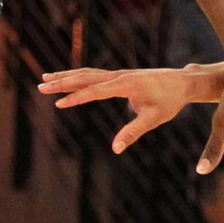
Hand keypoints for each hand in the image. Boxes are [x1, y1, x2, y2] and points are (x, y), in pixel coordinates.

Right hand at [39, 66, 199, 154]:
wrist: (182, 82)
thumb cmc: (169, 101)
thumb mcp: (154, 119)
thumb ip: (133, 132)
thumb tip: (115, 149)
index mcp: (125, 85)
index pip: (95, 90)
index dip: (76, 98)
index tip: (58, 103)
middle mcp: (118, 76)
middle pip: (85, 76)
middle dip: (62, 81)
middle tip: (41, 85)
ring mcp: (118, 74)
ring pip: (87, 73)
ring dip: (66, 76)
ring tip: (46, 78)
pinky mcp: (120, 76)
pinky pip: (94, 74)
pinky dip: (78, 76)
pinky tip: (69, 80)